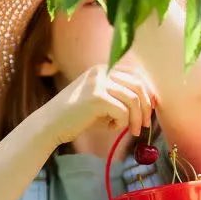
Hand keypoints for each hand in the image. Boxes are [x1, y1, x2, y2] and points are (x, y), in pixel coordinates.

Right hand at [39, 64, 155, 146]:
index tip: (149, 111)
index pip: (136, 75)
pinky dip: (122, 123)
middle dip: (145, 107)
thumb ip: (121, 98)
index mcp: (104, 68)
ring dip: (136, 118)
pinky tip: (111, 128)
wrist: (50, 124)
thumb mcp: (102, 102)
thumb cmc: (77, 116)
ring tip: (131, 131)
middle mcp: (102, 71)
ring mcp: (99, 83)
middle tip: (144, 125)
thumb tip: (150, 103)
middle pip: (138, 85)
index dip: (147, 93)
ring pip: (133, 99)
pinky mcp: (97, 98)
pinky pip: (123, 111)